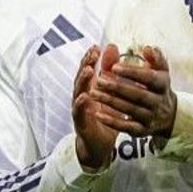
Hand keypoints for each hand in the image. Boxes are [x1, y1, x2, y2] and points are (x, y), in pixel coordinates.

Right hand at [73, 45, 119, 169]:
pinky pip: (78, 112)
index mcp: (90, 90)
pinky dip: (80, 104)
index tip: (97, 47)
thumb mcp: (111, 95)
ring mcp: (79, 109)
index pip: (88, 71)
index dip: (91, 59)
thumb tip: (114, 51)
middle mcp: (82, 97)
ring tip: (88, 70)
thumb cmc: (104, 117)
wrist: (98, 144)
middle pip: (81, 78)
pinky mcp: (80, 122)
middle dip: (85, 65)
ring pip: (78, 92)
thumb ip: (111, 75)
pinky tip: (85, 97)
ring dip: (82, 81)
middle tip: (92, 54)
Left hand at [89, 44, 177, 138]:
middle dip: (117, 87)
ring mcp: (151, 117)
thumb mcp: (159, 73)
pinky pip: (126, 126)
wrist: (167, 115)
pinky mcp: (142, 130)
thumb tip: (148, 48)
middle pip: (138, 95)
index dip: (132, 72)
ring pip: (130, 109)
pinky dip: (112, 121)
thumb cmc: (157, 88)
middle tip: (99, 80)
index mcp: (163, 85)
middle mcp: (158, 102)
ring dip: (110, 102)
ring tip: (93, 93)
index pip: (150, 78)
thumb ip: (154, 59)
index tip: (113, 66)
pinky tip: (97, 114)